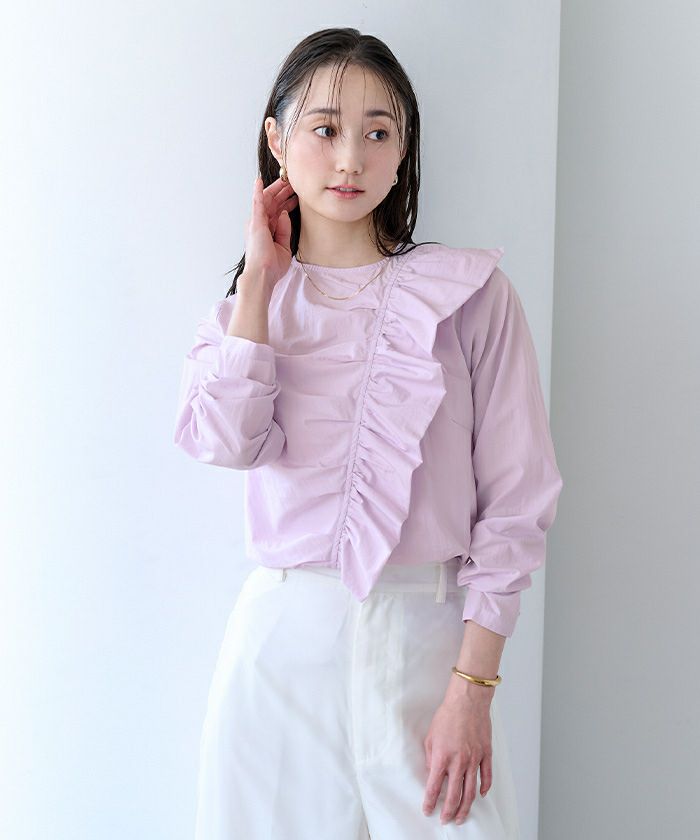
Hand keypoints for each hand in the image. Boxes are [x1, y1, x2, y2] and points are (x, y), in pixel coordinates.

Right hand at [241, 175, 298, 289]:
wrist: (263, 274)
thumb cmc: (271, 266)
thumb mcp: (284, 246)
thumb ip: (285, 230)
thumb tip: (284, 214)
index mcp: (267, 231)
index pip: (278, 211)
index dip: (287, 202)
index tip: (297, 195)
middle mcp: (261, 224)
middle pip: (273, 203)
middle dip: (283, 191)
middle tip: (294, 182)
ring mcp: (257, 222)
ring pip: (267, 199)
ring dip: (276, 188)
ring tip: (285, 178)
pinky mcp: (255, 222)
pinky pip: (256, 203)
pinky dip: (257, 192)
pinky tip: (259, 181)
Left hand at [422, 693, 493, 824]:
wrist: (467, 701)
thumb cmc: (448, 715)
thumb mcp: (431, 736)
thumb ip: (431, 757)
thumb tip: (434, 772)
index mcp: (442, 757)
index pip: (433, 787)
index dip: (429, 802)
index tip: (427, 810)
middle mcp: (459, 762)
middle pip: (454, 795)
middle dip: (448, 811)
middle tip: (445, 819)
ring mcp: (474, 760)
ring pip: (471, 792)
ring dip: (465, 807)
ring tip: (461, 817)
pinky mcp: (486, 754)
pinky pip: (487, 777)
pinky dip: (485, 788)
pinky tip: (481, 795)